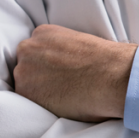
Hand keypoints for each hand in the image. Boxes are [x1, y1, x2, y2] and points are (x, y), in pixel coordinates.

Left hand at [13, 24, 137, 121]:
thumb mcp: (80, 42)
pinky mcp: (26, 92)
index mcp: (42, 32)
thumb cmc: (107, 62)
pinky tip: (61, 104)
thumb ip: (63, 49)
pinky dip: (43, 105)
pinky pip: (29, 102)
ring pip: (25, 84)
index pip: (34, 51)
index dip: (47, 65)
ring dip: (40, 91)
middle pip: (26, 66)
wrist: (114, 76)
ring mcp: (24, 70)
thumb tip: (62, 64)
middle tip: (61, 86)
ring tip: (63, 96)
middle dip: (40, 76)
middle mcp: (28, 48)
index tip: (60, 73)